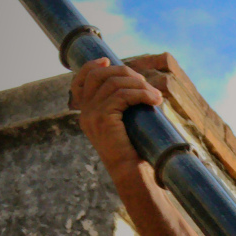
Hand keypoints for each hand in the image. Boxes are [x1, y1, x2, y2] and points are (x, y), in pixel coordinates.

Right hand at [69, 60, 163, 177]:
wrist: (131, 174)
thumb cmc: (133, 153)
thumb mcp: (123, 125)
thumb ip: (121, 108)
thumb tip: (138, 86)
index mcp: (86, 113)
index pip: (80, 81)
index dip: (92, 66)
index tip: (107, 60)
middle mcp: (85, 113)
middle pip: (99, 76)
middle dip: (124, 73)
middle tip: (145, 83)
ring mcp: (92, 115)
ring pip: (114, 83)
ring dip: (139, 85)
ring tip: (156, 96)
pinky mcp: (103, 118)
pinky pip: (123, 95)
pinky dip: (141, 94)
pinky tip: (154, 101)